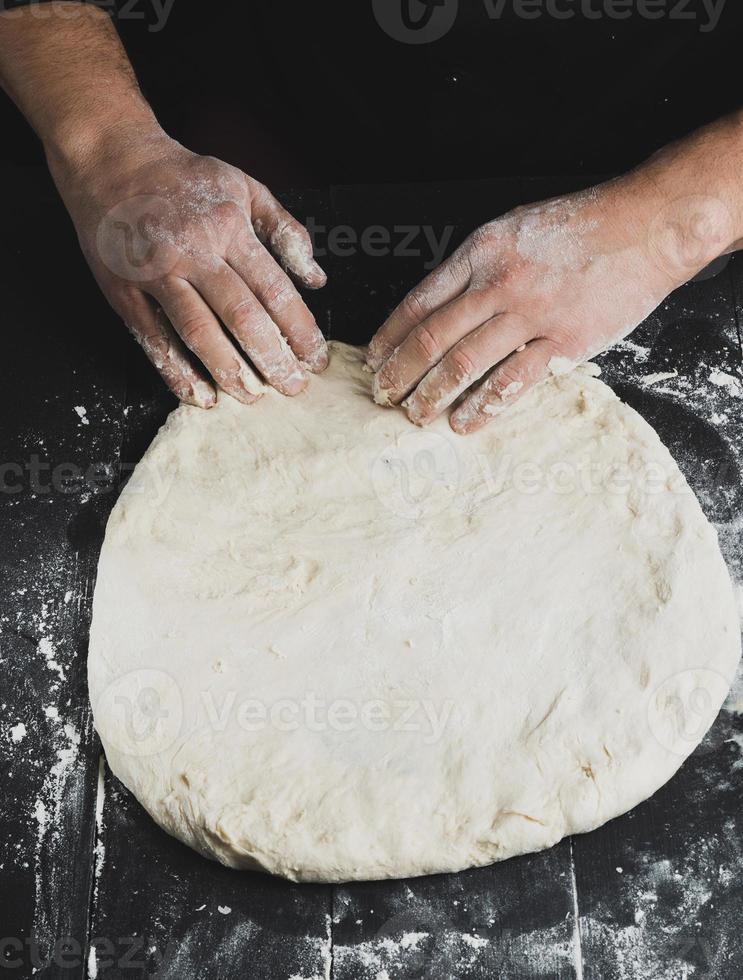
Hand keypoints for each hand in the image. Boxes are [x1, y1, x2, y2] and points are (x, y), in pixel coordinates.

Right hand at [53, 128, 327, 406]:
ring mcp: (156, 274)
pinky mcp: (124, 293)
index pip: (274, 289)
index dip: (299, 329)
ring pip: (198, 331)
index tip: (316, 358)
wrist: (111, 160)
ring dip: (228, 371)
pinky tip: (199, 395)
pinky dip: (177, 371)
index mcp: (229, 228)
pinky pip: (154, 339)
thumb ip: (286, 233)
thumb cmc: (184, 178)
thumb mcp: (245, 188)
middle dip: (271, 357)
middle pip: (241, 315)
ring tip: (253, 397)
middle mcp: (194, 252)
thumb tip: (317, 280)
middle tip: (292, 387)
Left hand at [367, 173, 736, 433]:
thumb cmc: (581, 224)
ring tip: (414, 415)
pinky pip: (512, 382)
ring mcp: (531, 315)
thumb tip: (440, 305)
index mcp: (481, 251)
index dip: (389, 336)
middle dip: (400, 373)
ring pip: (465, 363)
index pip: (419, 302)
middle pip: (432, 338)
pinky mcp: (564, 342)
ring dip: (433, 395)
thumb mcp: (514, 227)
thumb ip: (476, 265)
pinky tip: (463, 423)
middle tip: (382, 396)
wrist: (646, 225)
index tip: (373, 359)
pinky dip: (483, 407)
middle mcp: (498, 283)